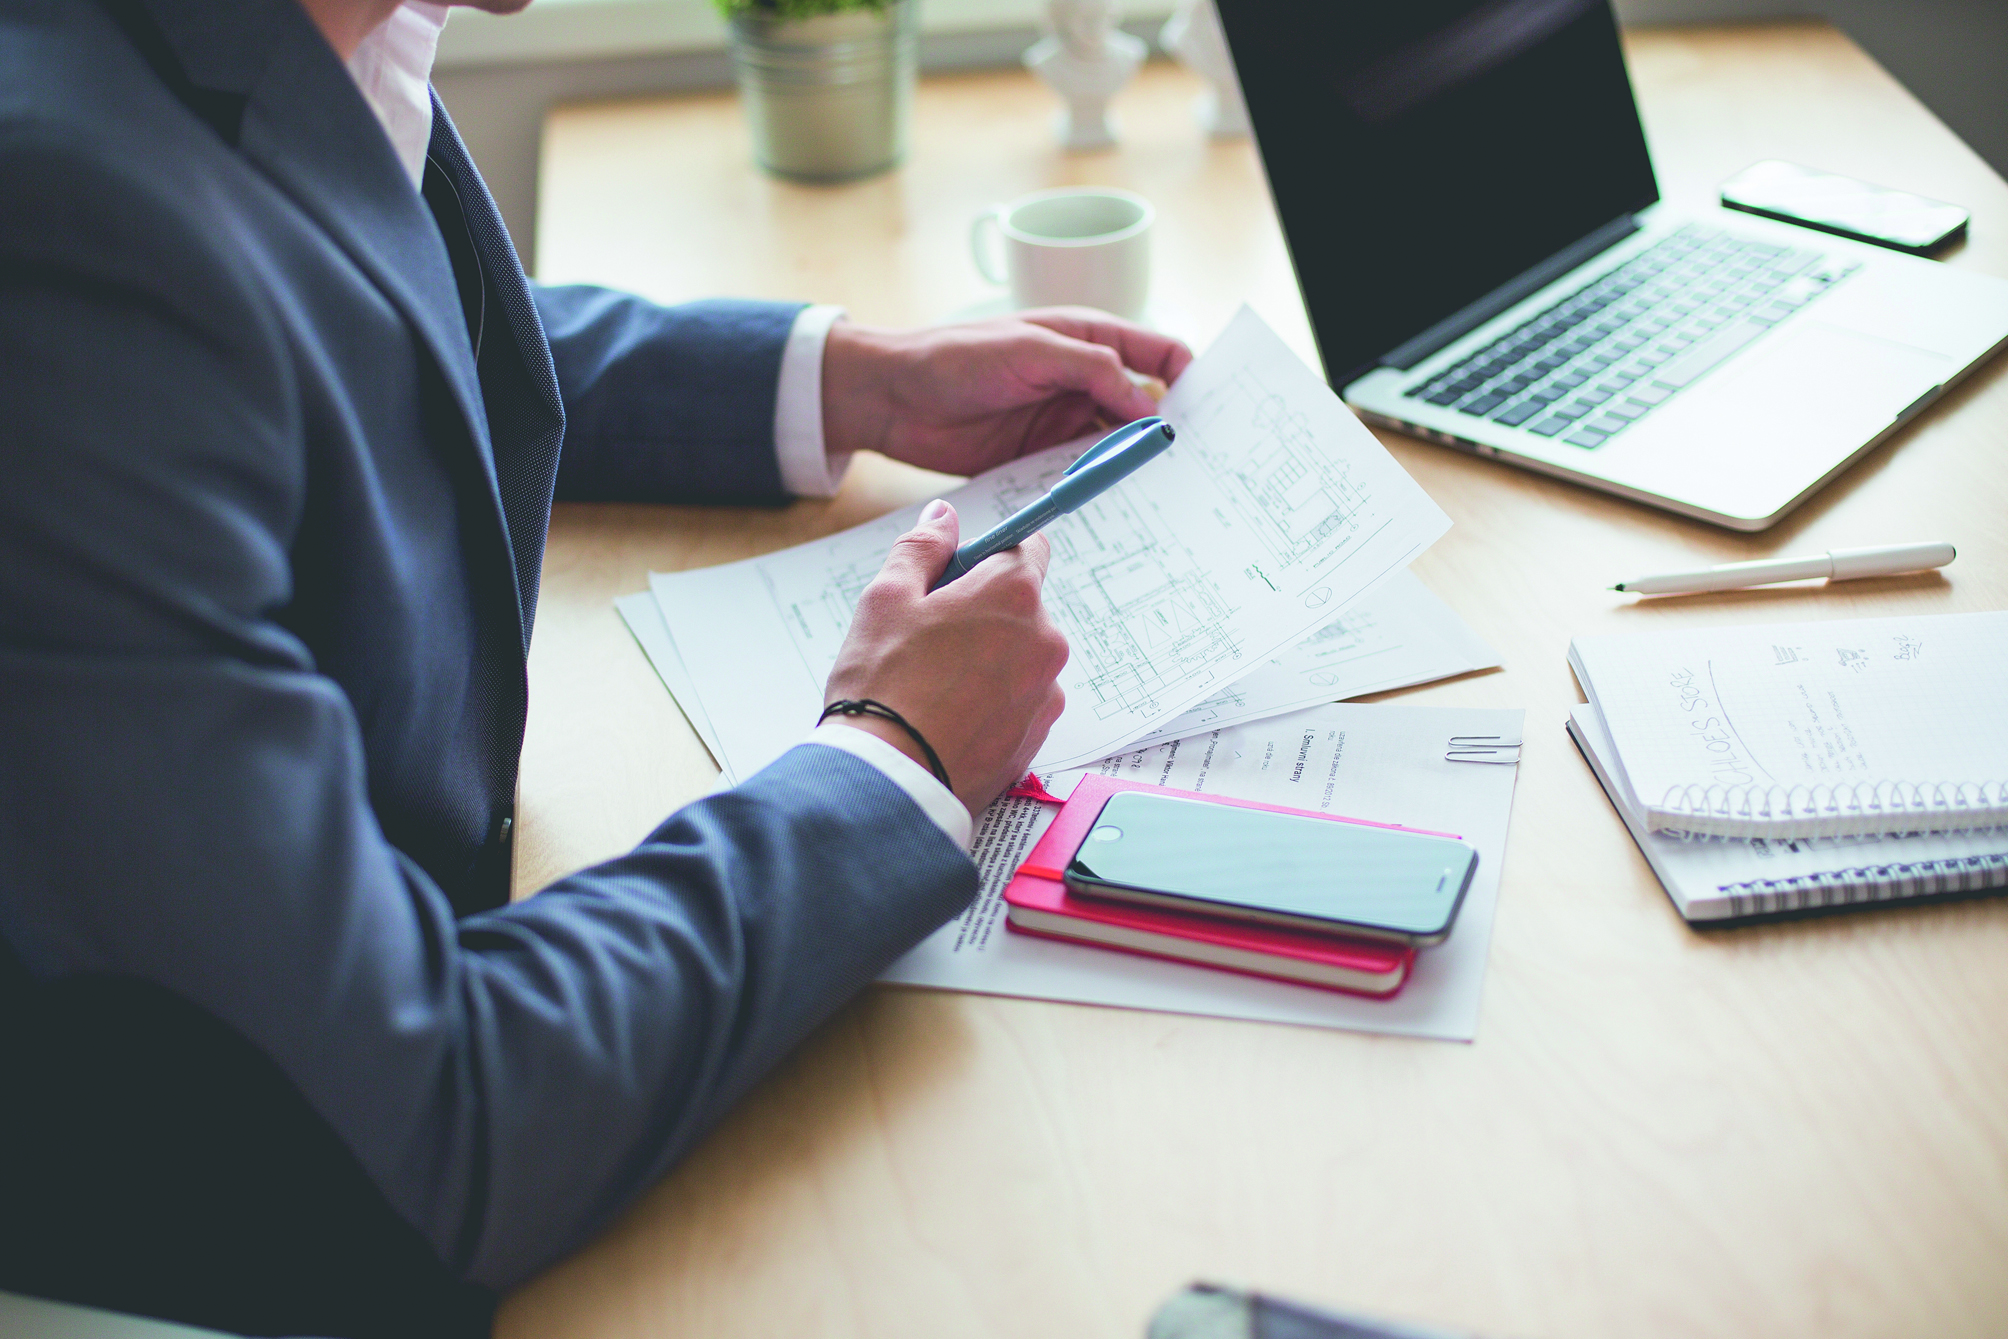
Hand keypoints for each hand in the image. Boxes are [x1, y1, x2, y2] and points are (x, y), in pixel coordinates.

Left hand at [821, 308, 1193, 477]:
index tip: (1210, 412)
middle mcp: (1084, 379)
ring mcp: (1063, 420)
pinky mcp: (1040, 457)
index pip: (1159, 353)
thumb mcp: (1030, 351)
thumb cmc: (955, 357)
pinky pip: (1082, 474)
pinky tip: (1115, 506)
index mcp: (1089, 338)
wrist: (891, 397)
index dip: (1190, 378)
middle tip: (1195, 465)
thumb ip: (1091, 369)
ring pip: (1116, 445)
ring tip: (1164, 494)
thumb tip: (1145, 404)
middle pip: (1144, 407)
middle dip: (1169, 431)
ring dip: (1134, 465)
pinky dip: (1099, 487)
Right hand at [823, 500, 1068, 816]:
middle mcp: (1045, 640)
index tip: (961, 572)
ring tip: (934, 687)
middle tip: (928, 638)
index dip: (990, 555)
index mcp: (1014, 593)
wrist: (890, 780)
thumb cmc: (883, 686)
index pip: (1028, 546)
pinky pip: (1019, 703)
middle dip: (983, 613)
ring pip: (1020, 658)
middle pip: (1022, 607)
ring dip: (989, 661)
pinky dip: (993, 704)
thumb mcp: (886, 598)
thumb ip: (922, 548)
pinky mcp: (1038, 737)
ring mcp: (1046, 693)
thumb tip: (944, 517)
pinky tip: (950, 718)